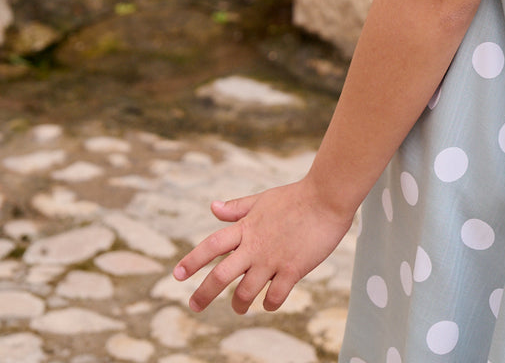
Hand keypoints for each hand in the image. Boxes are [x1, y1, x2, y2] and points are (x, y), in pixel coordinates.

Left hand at [172, 178, 352, 313]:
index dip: (192, 261)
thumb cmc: (296, 196)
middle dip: (203, 294)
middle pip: (221, 275)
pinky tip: (269, 302)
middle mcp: (255, 246)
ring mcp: (273, 259)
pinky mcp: (293, 269)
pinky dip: (269, 304)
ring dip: (239, 304)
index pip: (211, 246)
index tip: (177, 276)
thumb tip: (212, 208)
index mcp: (247, 227)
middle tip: (194, 306)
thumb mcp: (263, 199)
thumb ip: (237, 208)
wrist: (327, 196)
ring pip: (246, 292)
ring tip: (239, 308)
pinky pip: (275, 296)